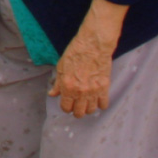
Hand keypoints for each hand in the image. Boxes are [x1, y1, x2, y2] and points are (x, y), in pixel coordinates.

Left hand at [48, 0, 126, 117]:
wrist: (93, 45)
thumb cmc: (75, 53)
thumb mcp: (61, 67)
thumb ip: (57, 84)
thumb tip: (52, 94)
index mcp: (67, 87)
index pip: (65, 107)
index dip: (65, 107)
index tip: (67, 104)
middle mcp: (80, 92)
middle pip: (79, 112)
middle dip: (76, 111)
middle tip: (76, 105)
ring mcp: (93, 91)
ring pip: (91, 110)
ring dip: (88, 108)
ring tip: (86, 102)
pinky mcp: (104, 88)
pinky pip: (104, 104)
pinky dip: (100, 105)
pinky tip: (97, 99)